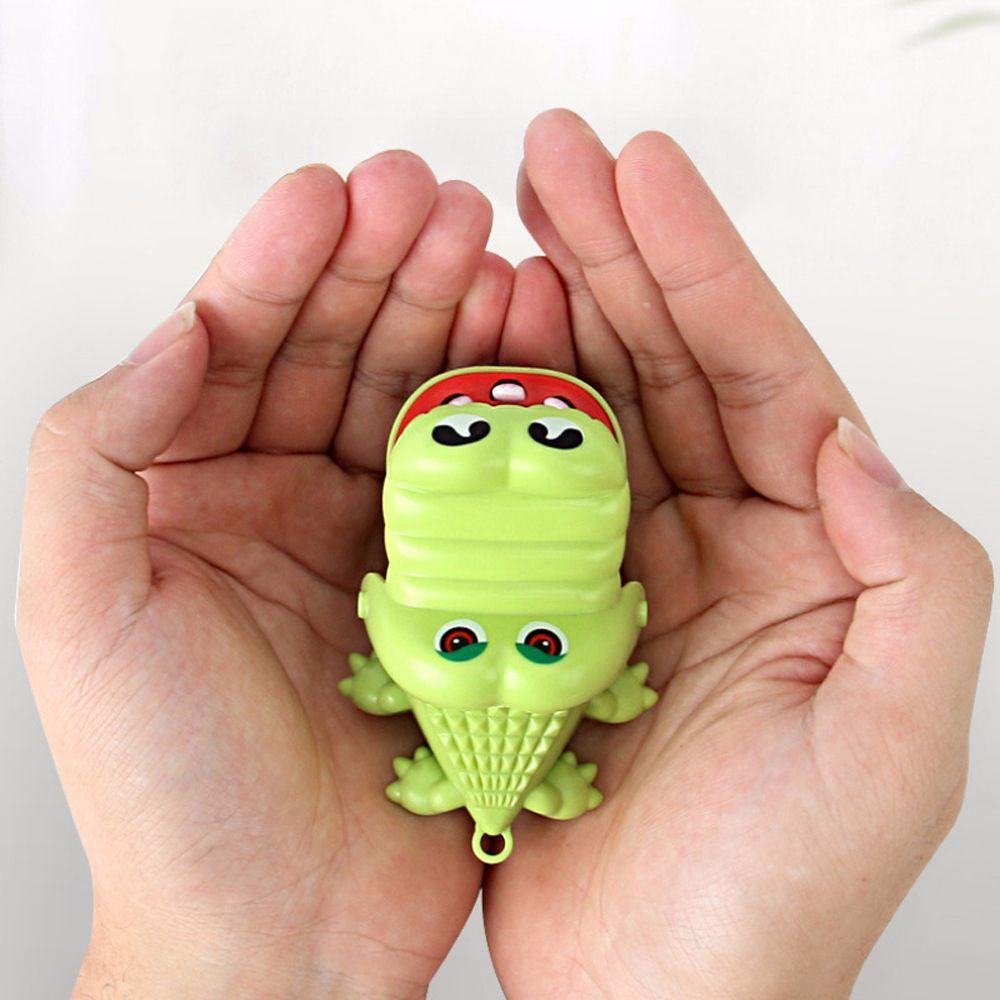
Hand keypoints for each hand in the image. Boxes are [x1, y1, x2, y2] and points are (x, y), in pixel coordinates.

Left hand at [17, 156, 511, 997]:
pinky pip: (482, 483)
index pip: (235, 345)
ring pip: (418, 402)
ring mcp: (378, 543)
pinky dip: (509, 417)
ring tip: (499, 258)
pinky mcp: (454, 590)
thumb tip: (177, 331)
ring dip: (456, 321)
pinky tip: (534, 358)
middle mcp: (286, 504)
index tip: (334, 194)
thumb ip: (97, 454)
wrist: (279, 933)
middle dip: (385, 267)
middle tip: (438, 199)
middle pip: (337, 355)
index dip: (282, 262)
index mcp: (192, 494)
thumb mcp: (81, 612)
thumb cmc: (170, 793)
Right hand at [482, 110, 992, 998]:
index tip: (641, 178)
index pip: (763, 377)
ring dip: (553, 316)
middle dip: (616, 254)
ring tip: (505, 231)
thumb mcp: (894, 743)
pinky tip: (469, 355)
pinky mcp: (549, 606)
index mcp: (813, 556)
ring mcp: (626, 568)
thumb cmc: (773, 894)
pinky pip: (522, 490)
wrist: (652, 995)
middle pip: (670, 367)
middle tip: (552, 161)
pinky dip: (496, 420)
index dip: (704, 268)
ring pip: (592, 413)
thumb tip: (861, 449)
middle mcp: (722, 545)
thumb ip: (918, 584)